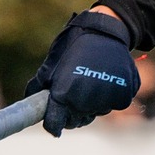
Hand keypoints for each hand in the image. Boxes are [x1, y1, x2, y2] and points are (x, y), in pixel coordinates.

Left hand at [24, 8, 137, 135]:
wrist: (105, 30)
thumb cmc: (74, 45)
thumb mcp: (52, 62)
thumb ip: (39, 84)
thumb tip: (30, 99)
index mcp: (65, 93)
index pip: (55, 124)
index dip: (53, 122)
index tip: (55, 118)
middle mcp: (86, 100)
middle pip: (78, 120)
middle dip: (74, 112)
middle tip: (74, 93)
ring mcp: (107, 99)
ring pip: (96, 112)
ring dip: (93, 103)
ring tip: (92, 80)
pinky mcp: (124, 95)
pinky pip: (114, 104)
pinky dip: (110, 96)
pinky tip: (106, 79)